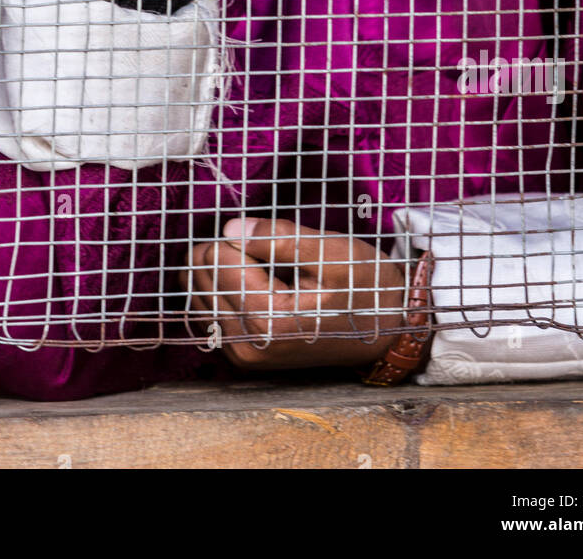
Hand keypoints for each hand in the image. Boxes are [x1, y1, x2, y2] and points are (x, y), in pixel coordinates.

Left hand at [182, 217, 407, 368]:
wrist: (387, 331)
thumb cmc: (365, 287)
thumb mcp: (330, 252)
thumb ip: (278, 237)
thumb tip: (230, 228)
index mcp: (268, 320)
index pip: (217, 255)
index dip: (244, 238)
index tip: (276, 245)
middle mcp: (247, 344)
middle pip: (198, 273)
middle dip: (227, 252)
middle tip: (270, 256)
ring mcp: (241, 354)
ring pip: (195, 290)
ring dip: (222, 271)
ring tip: (266, 272)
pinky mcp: (240, 355)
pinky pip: (206, 310)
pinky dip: (222, 290)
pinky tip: (255, 287)